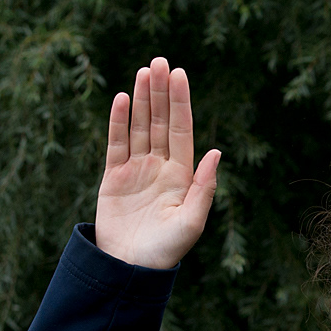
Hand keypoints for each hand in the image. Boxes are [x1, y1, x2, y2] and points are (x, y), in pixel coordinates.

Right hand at [94, 58, 222, 269]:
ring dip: (140, 99)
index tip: (180, 75)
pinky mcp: (112, 178)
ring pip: (138, 127)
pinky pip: (115, 144)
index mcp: (182, 174)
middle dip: (160, 92)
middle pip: (159, 121)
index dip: (180, 102)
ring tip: (144, 71)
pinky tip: (120, 99)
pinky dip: (117, 121)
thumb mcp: (191, 222)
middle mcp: (160, 167)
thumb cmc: (166, 251)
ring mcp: (136, 170)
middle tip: (160, 61)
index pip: (181, 129)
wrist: (130, 270)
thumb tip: (217, 152)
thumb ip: (204, 187)